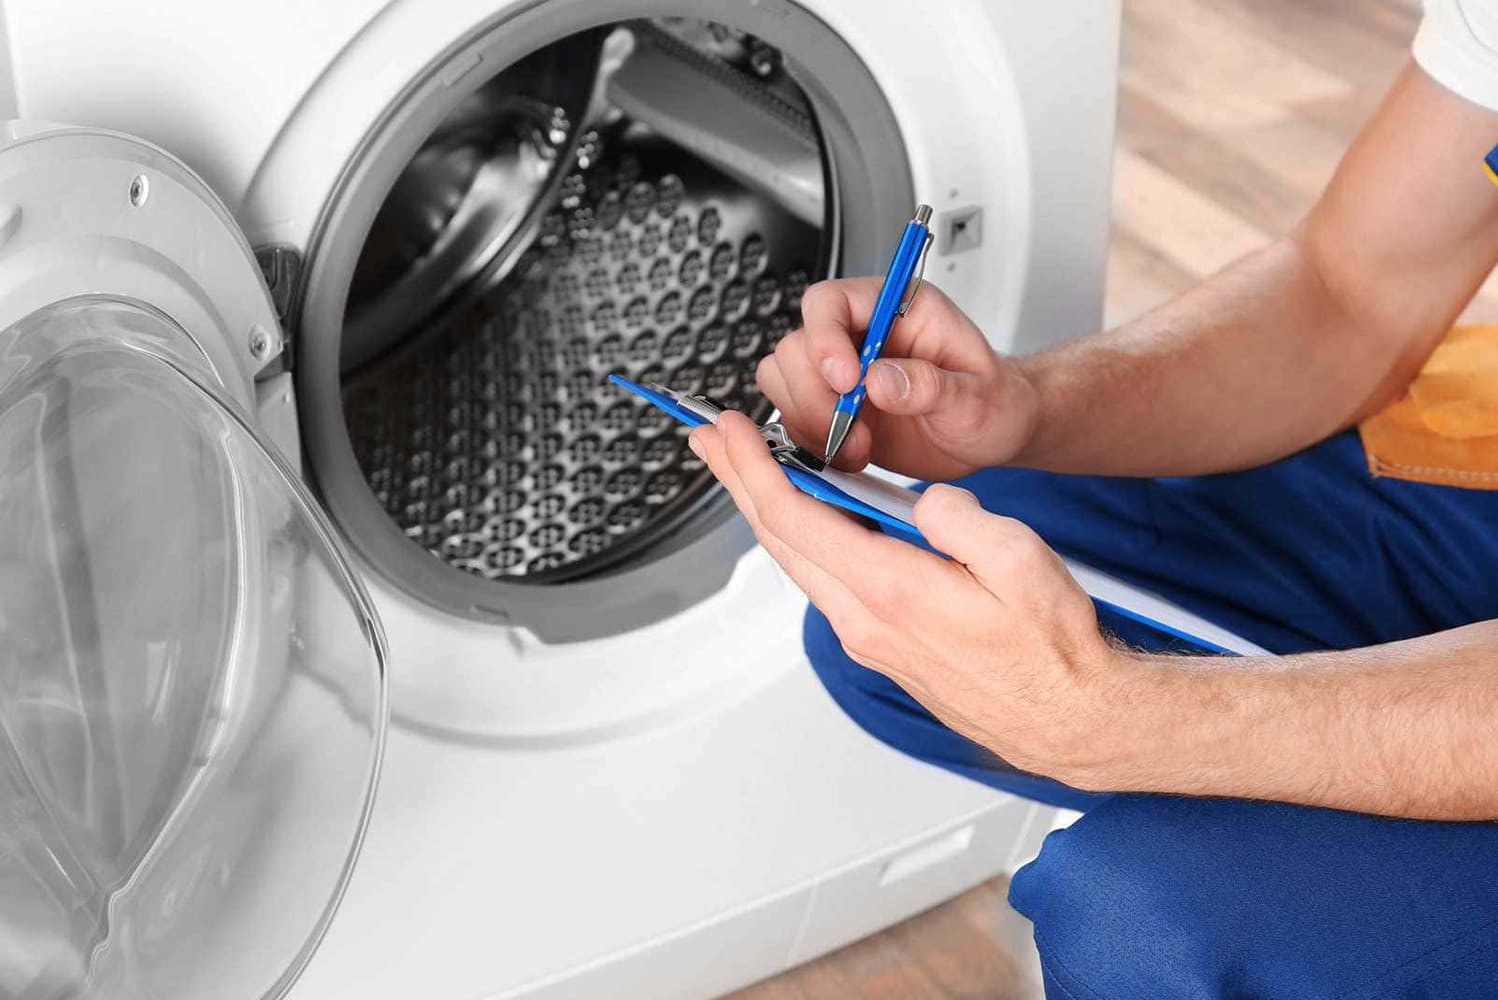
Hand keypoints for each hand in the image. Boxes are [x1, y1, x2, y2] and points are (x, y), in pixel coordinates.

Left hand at [689, 410, 1151, 786]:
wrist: (1069, 719)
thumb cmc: (1053, 651)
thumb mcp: (1020, 561)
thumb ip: (958, 517)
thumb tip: (918, 499)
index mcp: (891, 590)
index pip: (796, 519)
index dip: (752, 469)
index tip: (728, 433)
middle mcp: (866, 620)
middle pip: (779, 540)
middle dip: (738, 483)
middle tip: (709, 442)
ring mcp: (869, 638)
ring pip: (799, 563)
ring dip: (765, 511)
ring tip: (744, 471)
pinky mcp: (882, 646)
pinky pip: (825, 582)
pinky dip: (801, 540)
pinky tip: (805, 520)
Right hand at [758, 277, 1038, 478]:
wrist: (992, 435)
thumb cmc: (994, 401)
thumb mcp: (978, 395)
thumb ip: (932, 384)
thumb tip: (881, 380)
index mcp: (896, 308)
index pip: (831, 303)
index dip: (826, 339)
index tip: (847, 381)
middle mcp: (860, 335)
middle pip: (796, 347)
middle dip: (816, 395)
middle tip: (855, 429)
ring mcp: (841, 373)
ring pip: (784, 381)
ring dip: (812, 422)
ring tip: (858, 448)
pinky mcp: (831, 409)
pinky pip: (793, 419)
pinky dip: (812, 444)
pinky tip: (851, 457)